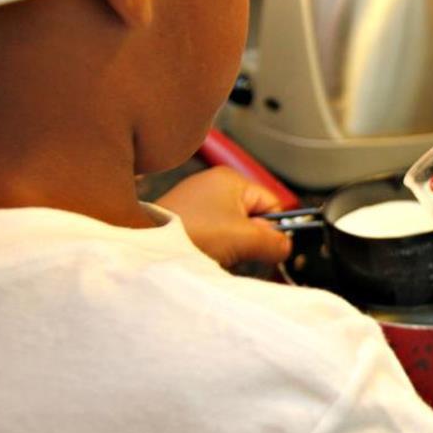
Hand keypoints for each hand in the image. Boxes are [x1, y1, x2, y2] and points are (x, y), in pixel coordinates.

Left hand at [154, 166, 291, 267]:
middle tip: (237, 253)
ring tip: (217, 254)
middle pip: (252, 218)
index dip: (273, 229)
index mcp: (230, 178)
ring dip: (233, 248)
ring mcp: (196, 201)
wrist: (147, 248)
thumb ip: (274, 242)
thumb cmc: (192, 234)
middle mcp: (213, 184)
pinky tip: (204, 254)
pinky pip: (213, 235)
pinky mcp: (184, 219)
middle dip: (250, 241)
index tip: (267, 249)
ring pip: (233, 230)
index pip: (271, 204)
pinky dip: (214, 248)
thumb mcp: (244, 239)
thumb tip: (286, 247)